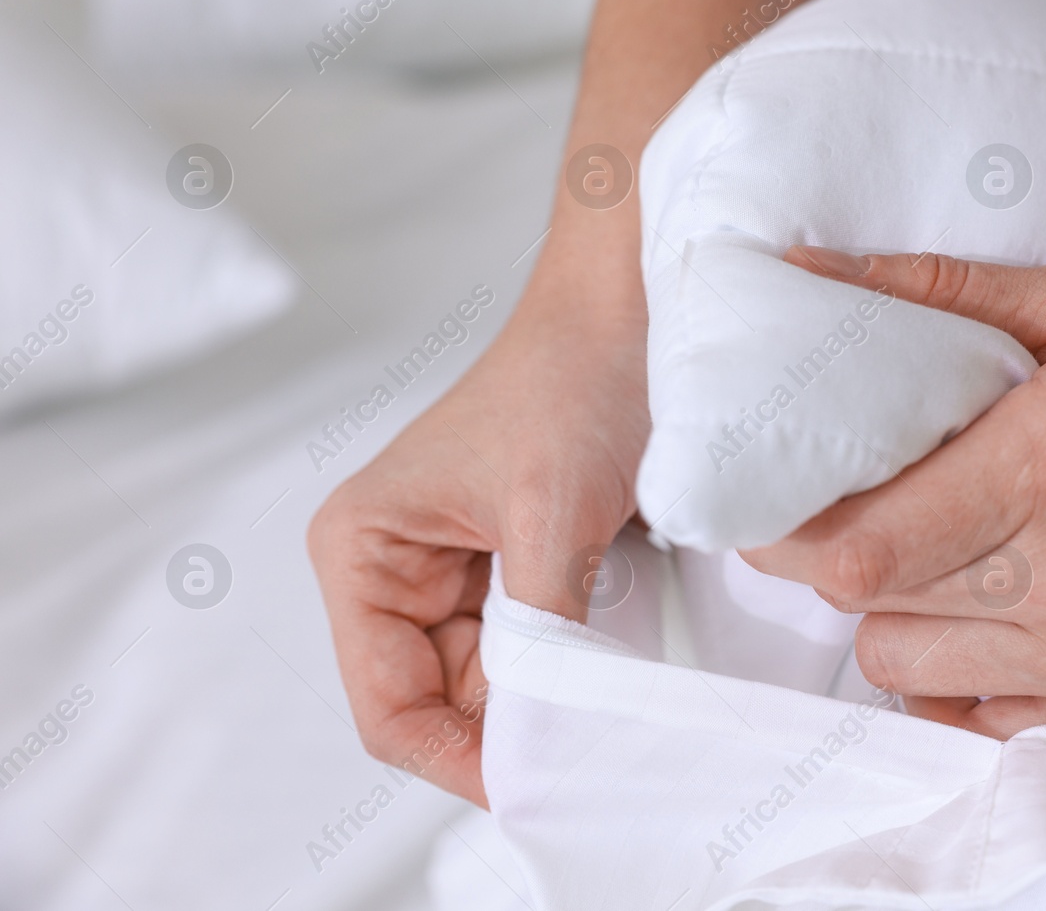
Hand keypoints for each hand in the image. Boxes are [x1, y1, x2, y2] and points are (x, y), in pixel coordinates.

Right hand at [308, 281, 647, 805]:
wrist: (631, 313)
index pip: (389, 707)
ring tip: (615, 672)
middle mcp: (391, 569)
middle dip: (514, 727)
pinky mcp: (508, 568)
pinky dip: (572, 663)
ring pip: (493, 687)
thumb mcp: (553, 513)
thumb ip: (539, 635)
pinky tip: (615, 645)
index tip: (543, 784)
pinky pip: (531, 650)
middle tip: (597, 738)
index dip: (459, 759)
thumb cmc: (576, 379)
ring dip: (551, 694)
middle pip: (442, 704)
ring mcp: (451, 572)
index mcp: (362, 551)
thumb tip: (541, 747)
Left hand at [745, 246, 1045, 736]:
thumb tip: (798, 270)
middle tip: (838, 517)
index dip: (789, 531)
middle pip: (874, 614)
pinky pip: (985, 719)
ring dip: (892, 618)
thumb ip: (929, 289)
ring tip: (927, 558)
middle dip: (830, 567)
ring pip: (914, 673)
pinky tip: (984, 612)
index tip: (773, 498)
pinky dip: (957, 673)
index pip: (862, 547)